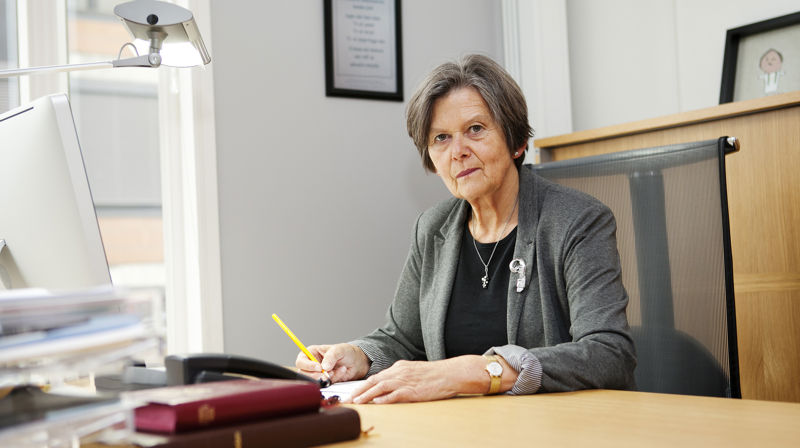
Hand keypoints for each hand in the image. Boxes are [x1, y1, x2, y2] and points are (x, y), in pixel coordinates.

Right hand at [295, 343, 368, 382]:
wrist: (356, 362)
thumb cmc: (346, 352)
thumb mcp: (339, 350)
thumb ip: (331, 356)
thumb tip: (324, 367)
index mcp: (311, 353)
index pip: (301, 361)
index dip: (308, 365)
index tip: (319, 367)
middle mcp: (312, 364)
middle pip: (305, 374)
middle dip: (317, 375)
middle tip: (328, 373)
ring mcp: (318, 374)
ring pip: (315, 380)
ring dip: (326, 377)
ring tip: (336, 370)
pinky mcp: (324, 381)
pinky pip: (325, 384)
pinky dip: (334, 379)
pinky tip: (341, 372)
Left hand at [349, 356, 489, 403]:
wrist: (450, 373)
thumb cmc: (435, 374)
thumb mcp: (414, 371)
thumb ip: (401, 376)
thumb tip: (389, 385)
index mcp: (399, 367)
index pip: (376, 376)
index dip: (363, 385)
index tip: (354, 392)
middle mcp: (399, 372)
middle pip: (374, 381)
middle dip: (359, 390)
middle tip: (348, 399)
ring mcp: (405, 381)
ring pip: (380, 388)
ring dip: (366, 395)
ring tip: (356, 402)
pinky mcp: (412, 391)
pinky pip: (394, 395)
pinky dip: (384, 399)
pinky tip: (376, 403)